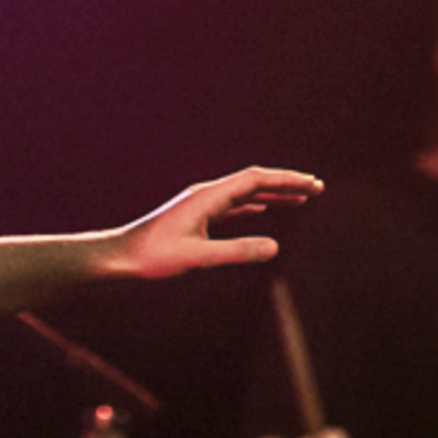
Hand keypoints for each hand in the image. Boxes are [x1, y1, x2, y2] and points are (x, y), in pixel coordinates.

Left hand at [105, 166, 321, 278]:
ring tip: (301, 197)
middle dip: (286, 183)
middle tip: (317, 188)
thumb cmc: (152, 258)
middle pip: (253, 182)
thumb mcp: (197, 258)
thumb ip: (235, 252)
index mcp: (207, 198)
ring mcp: (201, 205)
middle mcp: (206, 195)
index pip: (255, 180)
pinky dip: (254, 205)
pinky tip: (264, 209)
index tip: (313, 185)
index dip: (286, 181)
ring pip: (245, 193)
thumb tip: (275, 247)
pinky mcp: (196, 217)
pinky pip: (233, 206)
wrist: (120, 257)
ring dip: (273, 193)